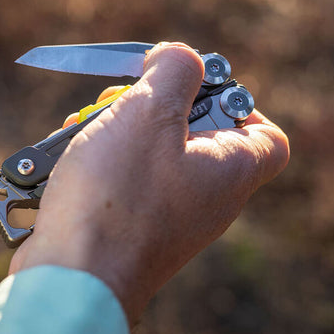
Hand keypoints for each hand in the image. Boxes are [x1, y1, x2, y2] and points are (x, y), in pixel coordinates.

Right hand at [8, 42, 289, 325]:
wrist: (73, 275)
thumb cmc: (117, 195)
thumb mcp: (150, 113)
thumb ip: (175, 72)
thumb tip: (180, 57)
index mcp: (230, 171)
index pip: (267, 134)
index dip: (236, 101)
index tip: (191, 87)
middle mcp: (206, 199)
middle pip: (195, 135)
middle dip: (151, 106)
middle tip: (121, 99)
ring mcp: (167, 218)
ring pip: (150, 156)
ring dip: (115, 130)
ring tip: (84, 126)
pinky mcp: (128, 230)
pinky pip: (122, 183)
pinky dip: (98, 161)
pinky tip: (65, 155)